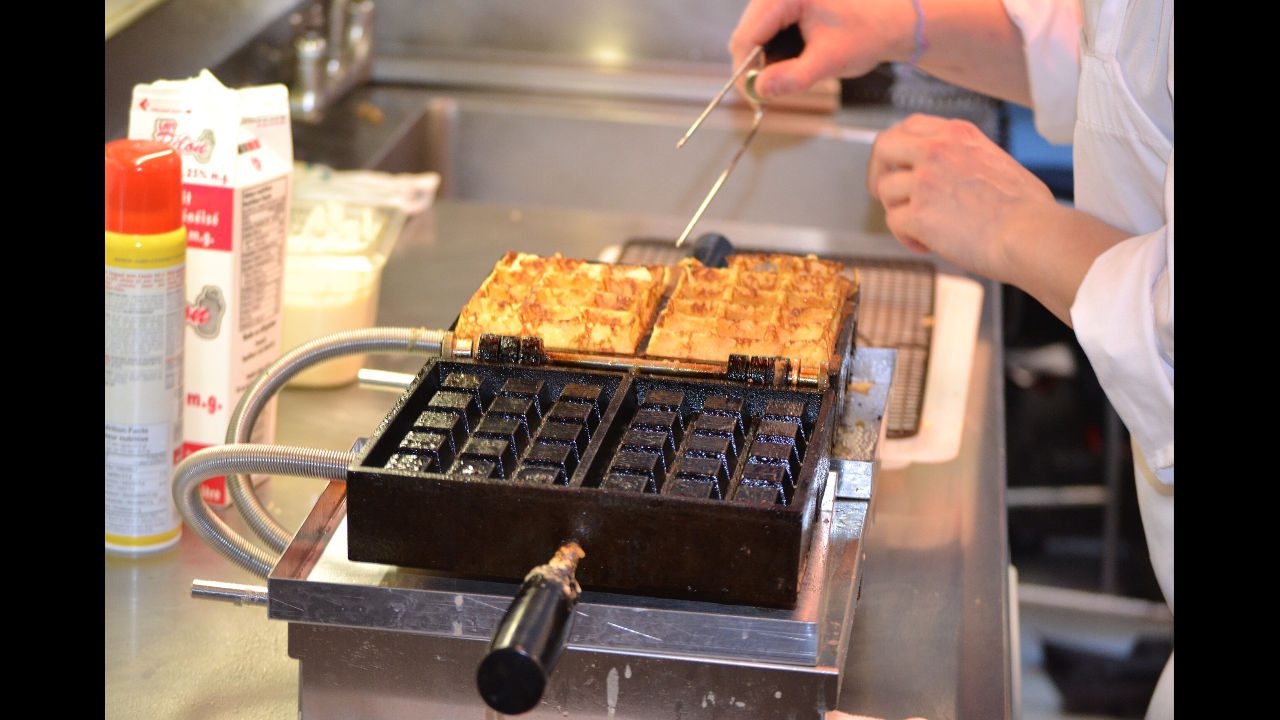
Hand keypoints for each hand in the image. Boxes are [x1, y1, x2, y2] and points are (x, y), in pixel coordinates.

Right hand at [729, 0, 915, 99]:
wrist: (891, 21)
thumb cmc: (867, 33)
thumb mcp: (830, 60)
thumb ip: (793, 77)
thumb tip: (760, 91)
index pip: (747, 35)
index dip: (744, 70)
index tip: (754, 97)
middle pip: (746, 33)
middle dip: (753, 67)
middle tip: (766, 95)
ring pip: (753, 34)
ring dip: (763, 61)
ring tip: (784, 79)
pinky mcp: (784, 5)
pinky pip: (766, 32)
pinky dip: (773, 52)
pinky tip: (790, 64)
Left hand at [867, 114, 1054, 283]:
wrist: (1032, 235)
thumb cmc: (1028, 209)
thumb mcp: (997, 161)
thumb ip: (966, 160)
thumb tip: (953, 178)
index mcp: (957, 134)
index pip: (910, 126)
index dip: (898, 149)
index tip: (898, 167)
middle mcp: (937, 150)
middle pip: (883, 147)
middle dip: (878, 172)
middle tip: (885, 196)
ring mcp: (925, 180)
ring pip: (885, 190)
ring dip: (898, 211)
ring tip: (921, 230)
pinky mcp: (918, 213)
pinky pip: (894, 224)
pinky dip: (906, 238)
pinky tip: (926, 246)